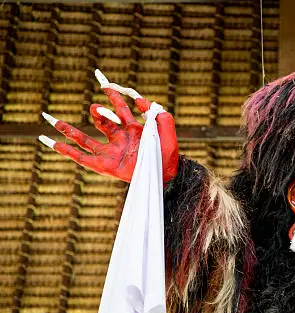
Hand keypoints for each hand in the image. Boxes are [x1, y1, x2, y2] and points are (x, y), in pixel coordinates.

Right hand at [38, 70, 177, 182]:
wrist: (167, 175)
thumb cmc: (168, 154)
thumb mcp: (167, 129)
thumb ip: (158, 113)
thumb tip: (141, 100)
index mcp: (133, 128)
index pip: (120, 107)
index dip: (112, 94)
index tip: (103, 81)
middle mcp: (119, 138)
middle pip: (101, 121)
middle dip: (97, 112)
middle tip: (96, 108)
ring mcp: (110, 152)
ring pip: (84, 139)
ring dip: (68, 129)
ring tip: (52, 119)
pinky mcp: (105, 166)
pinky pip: (82, 157)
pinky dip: (66, 151)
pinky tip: (51, 142)